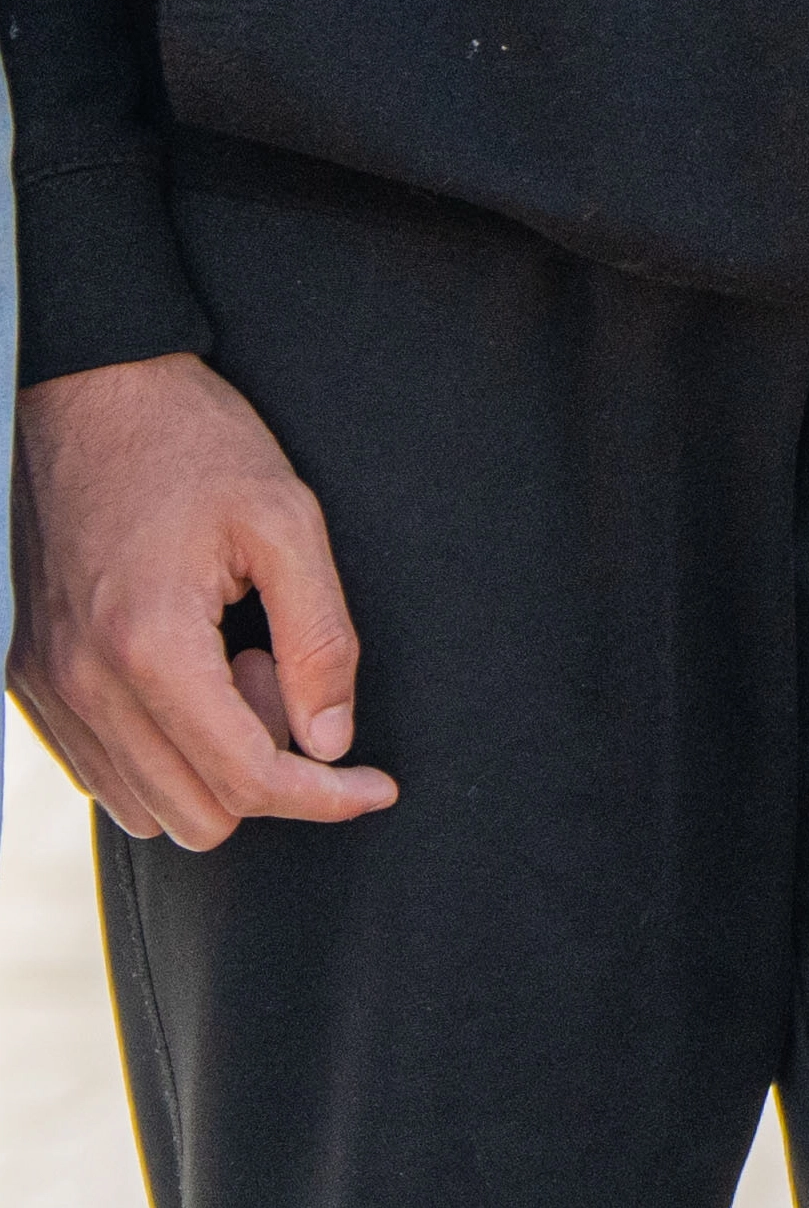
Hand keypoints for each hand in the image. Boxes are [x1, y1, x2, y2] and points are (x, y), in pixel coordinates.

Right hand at [10, 350, 398, 852]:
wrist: (87, 389)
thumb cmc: (189, 441)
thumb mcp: (286, 516)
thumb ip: (321, 636)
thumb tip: (332, 740)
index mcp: (151, 647)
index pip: (248, 782)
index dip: (326, 797)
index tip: (374, 786)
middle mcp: (86, 684)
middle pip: (200, 817)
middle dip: (265, 766)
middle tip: (283, 670)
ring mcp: (50, 688)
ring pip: (148, 807)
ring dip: (209, 761)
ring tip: (233, 660)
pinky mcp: (30, 680)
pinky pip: (102, 772)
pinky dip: (159, 750)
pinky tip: (186, 668)